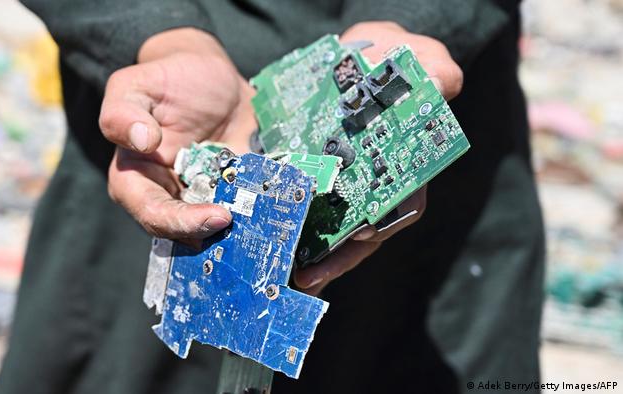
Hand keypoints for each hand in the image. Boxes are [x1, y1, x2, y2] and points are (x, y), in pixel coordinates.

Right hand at [101, 28, 255, 238]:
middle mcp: (168, 195)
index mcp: (136, 178)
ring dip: (237, 231)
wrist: (209, 76)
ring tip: (260, 222)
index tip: (215, 216)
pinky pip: (246, 211)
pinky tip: (277, 207)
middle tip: (237, 221)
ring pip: (215, 229)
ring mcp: (204, 197)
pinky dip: (260, 213)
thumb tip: (143, 141)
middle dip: (210, 232)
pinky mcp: (234, 192)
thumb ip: (122, 112)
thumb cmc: (165, 81)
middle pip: (184, 231)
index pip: (151, 213)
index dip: (180, 222)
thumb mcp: (133, 86)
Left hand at [295, 21, 462, 294]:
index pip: (402, 204)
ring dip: (309, 254)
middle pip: (360, 230)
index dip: (384, 224)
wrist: (347, 57)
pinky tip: (266, 242)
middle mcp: (372, 183)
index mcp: (402, 164)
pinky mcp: (308, 180)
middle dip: (337, 255)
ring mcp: (340, 186)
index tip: (362, 237)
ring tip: (284, 274)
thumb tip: (444, 83)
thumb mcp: (410, 54)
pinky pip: (299, 211)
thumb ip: (431, 68)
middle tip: (308, 276)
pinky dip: (287, 227)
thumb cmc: (388, 56)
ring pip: (329, 229)